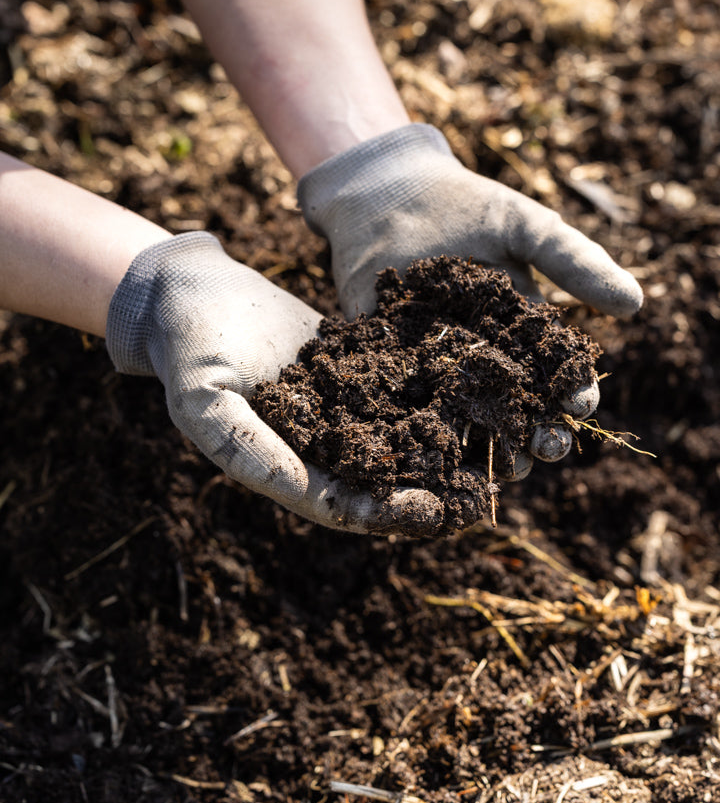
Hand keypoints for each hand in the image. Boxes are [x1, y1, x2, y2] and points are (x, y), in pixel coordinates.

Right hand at [105, 232, 446, 534]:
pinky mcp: (352, 362)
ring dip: (437, 445)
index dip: (383, 512)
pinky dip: (429, 390)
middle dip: (425, 487)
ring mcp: (337, 402)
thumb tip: (302, 490)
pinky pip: (394, 382)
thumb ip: (247, 448)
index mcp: (282, 465)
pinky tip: (470, 385)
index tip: (428, 511)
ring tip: (487, 448)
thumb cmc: (190, 348)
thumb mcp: (205, 402)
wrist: (194, 290)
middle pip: (378, 477)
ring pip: (394, 433)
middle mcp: (316, 442)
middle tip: (475, 493)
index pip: (338, 503)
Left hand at [298, 124, 642, 478]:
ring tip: (501, 468)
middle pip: (515, 409)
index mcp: (522, 334)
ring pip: (466, 419)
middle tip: (547, 450)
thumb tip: (634, 303)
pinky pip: (406, 404)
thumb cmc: (466, 207)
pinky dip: (419, 428)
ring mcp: (434, 367)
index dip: (571, 394)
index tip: (581, 407)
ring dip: (486, 448)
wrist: (390, 193)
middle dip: (536, 434)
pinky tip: (433, 449)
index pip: (555, 375)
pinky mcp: (388, 365)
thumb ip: (573, 263)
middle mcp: (482, 360)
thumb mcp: (525, 228)